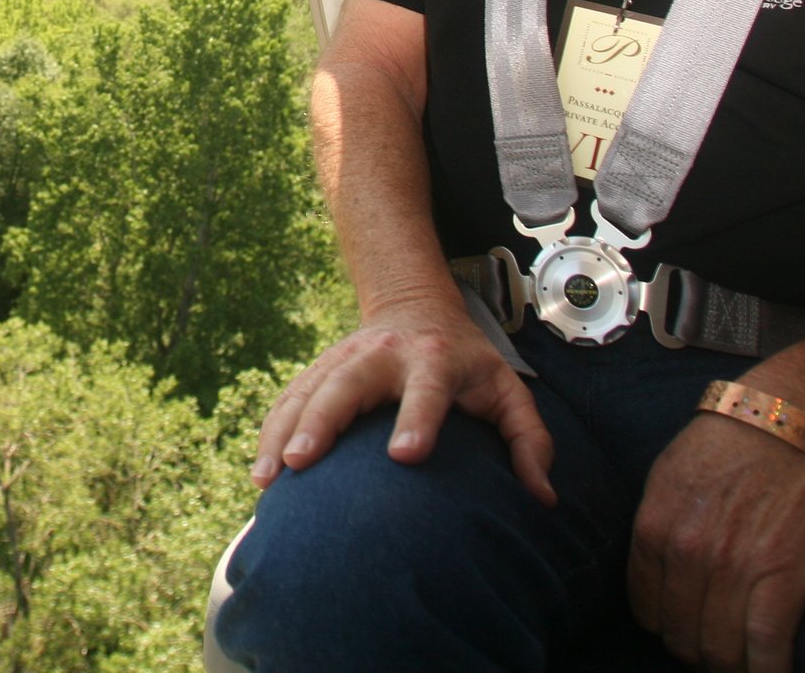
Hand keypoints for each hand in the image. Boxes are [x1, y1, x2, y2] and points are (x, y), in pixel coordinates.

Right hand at [250, 296, 554, 504]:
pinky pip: (289, 400)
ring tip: (268, 478)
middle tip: (304, 463)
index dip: (417, 419)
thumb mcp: (507, 390)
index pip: (426, 390)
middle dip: (322, 422)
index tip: (405, 456)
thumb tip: (542, 498)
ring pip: (307, 392)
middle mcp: (383, 355)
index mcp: (434, 359)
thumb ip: (529, 440)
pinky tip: (262, 472)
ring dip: (284, 433)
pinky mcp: (320, 370)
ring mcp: (344, 360)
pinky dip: (272, 433)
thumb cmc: (467, 361)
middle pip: (346, 385)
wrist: (416, 305)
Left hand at [627, 413, 804, 672]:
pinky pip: (766, 652)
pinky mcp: (782, 581)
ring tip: (743, 657)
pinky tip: (771, 667)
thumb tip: (653, 580)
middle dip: (697, 649)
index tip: (686, 625)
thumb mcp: (666, 478)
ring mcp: (734, 570)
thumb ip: (655, 531)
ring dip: (729, 663)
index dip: (666, 625)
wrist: (788, 423)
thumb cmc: (728, 446)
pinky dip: (768, 670)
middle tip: (717, 643)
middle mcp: (687, 555)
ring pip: (719, 653)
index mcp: (654, 529)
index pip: (645, 611)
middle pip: (681, 639)